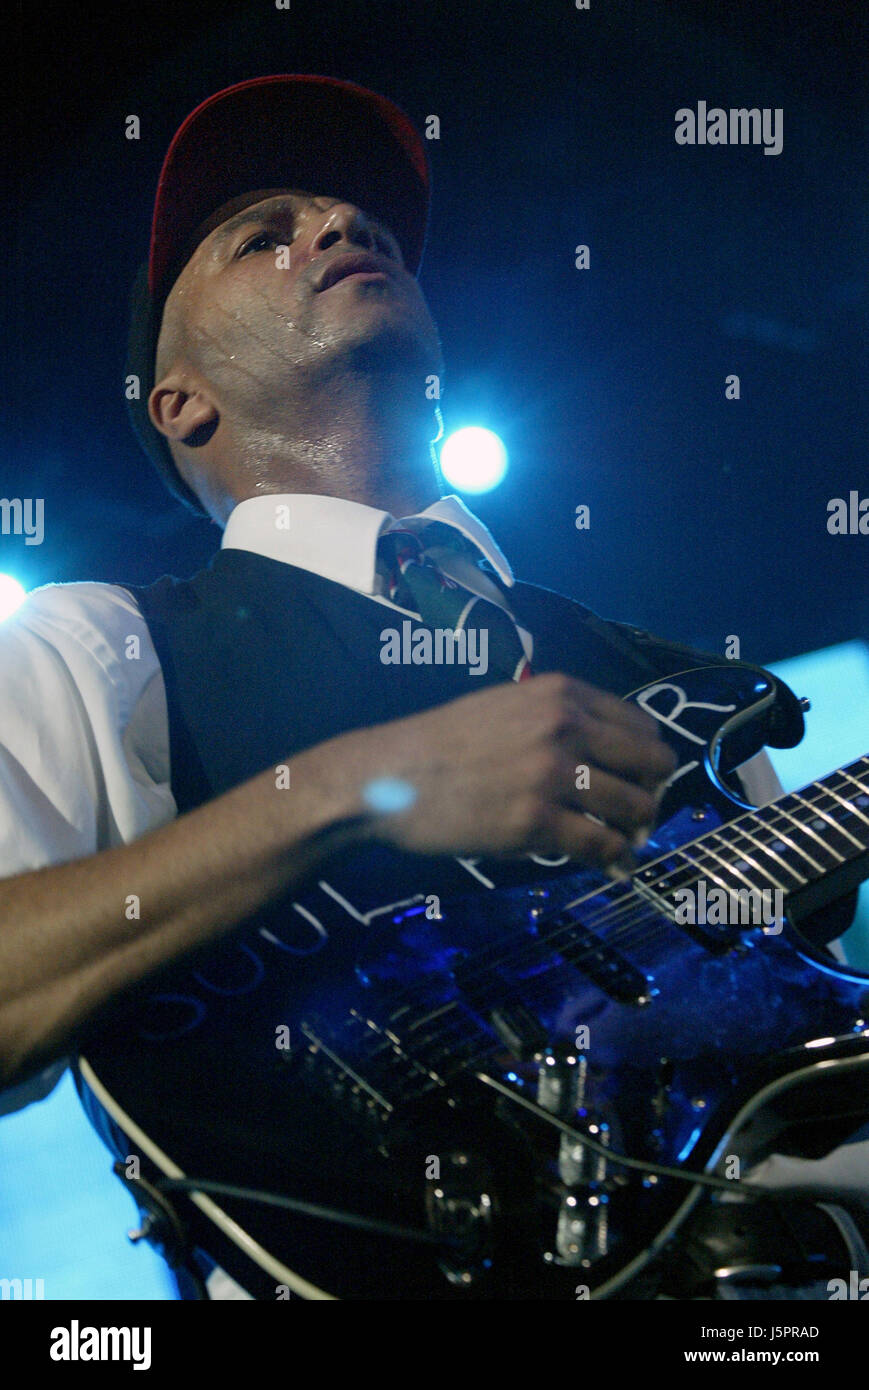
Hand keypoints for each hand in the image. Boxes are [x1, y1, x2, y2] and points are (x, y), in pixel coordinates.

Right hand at [337, 672, 676, 869]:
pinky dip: (613, 860)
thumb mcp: (506, 704)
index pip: (643, 725)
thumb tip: (607, 754)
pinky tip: (609, 866)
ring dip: (636, 831)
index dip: (649, 758)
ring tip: (621, 843)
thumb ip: (559, 718)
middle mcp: (565, 727)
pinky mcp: (535, 822)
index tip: (640, 780)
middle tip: (635, 816)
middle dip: (651, 794)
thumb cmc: (442, 743)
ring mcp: (552, 775)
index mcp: (561, 694)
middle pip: (652, 766)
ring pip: (635, 809)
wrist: (388, 775)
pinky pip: (601, 846)